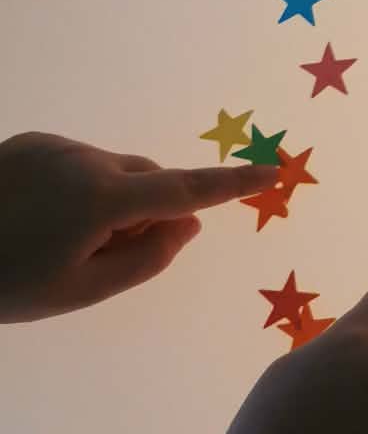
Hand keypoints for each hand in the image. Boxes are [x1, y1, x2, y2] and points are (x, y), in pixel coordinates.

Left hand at [0, 132, 278, 321]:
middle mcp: (85, 160)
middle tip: (107, 259)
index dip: (233, 184)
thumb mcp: (80, 291)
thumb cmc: (4, 284)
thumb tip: (188, 224)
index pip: (186, 191)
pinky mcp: (32, 142)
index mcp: (101, 200)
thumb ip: (146, 259)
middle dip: (149, 212)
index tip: (274, 172)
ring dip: (109, 202)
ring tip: (56, 242)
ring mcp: (56, 146)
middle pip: (149, 181)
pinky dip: (79, 189)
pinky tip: (37, 219)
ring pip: (113, 172)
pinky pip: (79, 163)